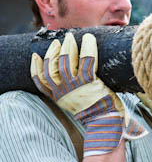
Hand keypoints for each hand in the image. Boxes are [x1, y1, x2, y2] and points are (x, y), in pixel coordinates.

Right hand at [31, 32, 146, 155]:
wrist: (107, 123)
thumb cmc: (95, 112)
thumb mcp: (76, 104)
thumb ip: (71, 93)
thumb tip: (73, 78)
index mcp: (59, 97)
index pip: (40, 82)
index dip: (35, 67)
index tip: (36, 56)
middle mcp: (64, 92)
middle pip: (51, 68)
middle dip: (53, 52)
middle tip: (59, 41)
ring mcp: (76, 87)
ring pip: (65, 62)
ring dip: (67, 47)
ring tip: (70, 38)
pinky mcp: (90, 82)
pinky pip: (87, 60)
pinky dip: (87, 47)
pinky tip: (88, 39)